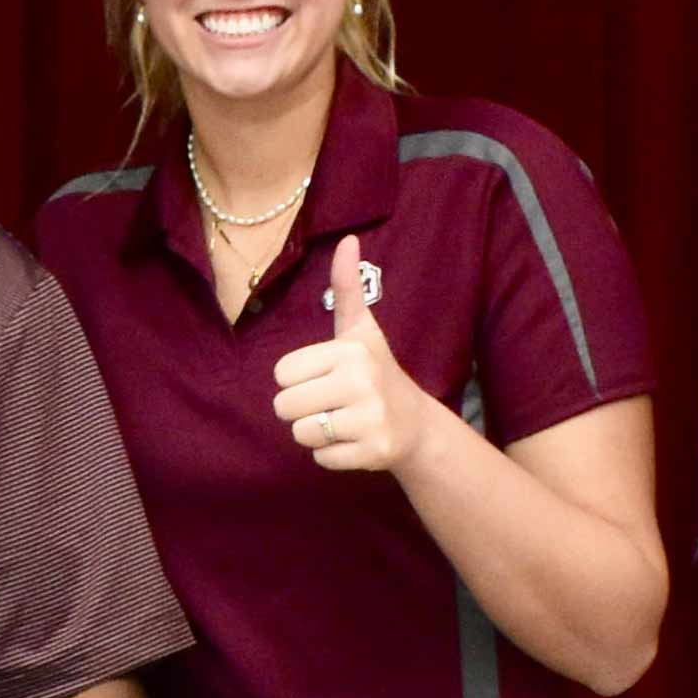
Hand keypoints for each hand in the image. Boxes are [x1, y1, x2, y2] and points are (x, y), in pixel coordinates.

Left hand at [271, 238, 425, 471]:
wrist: (416, 422)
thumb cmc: (376, 371)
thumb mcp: (360, 329)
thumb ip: (347, 287)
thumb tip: (348, 238)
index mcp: (349, 350)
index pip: (282, 373)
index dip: (297, 379)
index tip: (325, 377)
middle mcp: (360, 381)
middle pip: (284, 406)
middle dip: (301, 410)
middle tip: (331, 404)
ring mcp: (369, 418)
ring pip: (300, 434)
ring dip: (315, 433)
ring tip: (342, 421)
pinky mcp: (373, 452)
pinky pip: (320, 459)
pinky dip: (332, 455)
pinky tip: (354, 440)